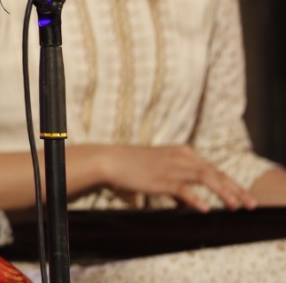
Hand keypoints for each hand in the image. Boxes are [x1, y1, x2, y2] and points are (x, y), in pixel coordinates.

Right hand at [97, 144, 254, 211]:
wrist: (109, 160)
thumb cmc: (132, 165)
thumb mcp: (159, 169)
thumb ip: (177, 183)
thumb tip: (189, 201)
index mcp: (182, 152)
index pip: (213, 168)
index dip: (230, 183)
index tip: (243, 196)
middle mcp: (181, 157)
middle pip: (215, 172)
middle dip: (235, 189)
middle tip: (250, 204)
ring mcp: (172, 167)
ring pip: (206, 178)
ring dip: (223, 192)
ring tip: (236, 206)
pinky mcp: (161, 178)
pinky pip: (183, 189)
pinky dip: (196, 198)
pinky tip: (206, 208)